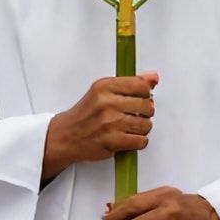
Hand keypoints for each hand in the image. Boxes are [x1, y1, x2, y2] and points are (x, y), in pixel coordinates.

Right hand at [42, 72, 156, 179]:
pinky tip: (128, 137)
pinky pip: (140, 141)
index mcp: (104, 87)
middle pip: (147, 106)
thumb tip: (153, 77)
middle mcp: (107, 103)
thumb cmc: (85, 114)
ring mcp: (110, 123)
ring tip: (130, 127)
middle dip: (145, 112)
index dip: (145, 94)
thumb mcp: (102, 91)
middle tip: (135, 114)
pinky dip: (138, 142)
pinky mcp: (112, 142)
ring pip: (146, 125)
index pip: (141, 85)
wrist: (66, 136)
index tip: (141, 97)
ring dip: (142, 128)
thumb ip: (129, 83)